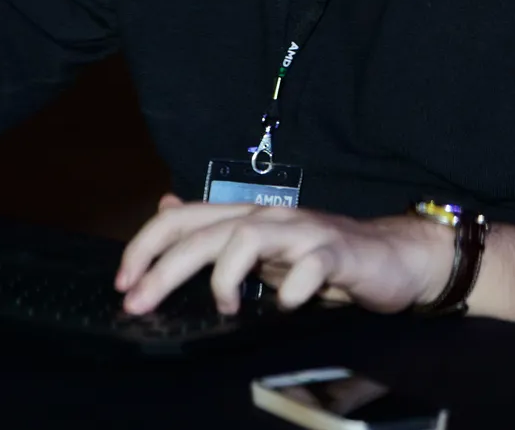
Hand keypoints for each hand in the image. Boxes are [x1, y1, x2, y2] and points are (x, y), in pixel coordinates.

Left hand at [115, 193, 454, 315]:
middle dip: (164, 268)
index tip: (123, 282)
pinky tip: (284, 307)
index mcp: (246, 217)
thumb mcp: (261, 244)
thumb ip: (215, 230)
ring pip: (247, 237)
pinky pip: (309, 267)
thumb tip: (166, 208)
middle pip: (205, 232)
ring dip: (224, 275)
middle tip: (137, 302)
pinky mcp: (336, 253)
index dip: (147, 245)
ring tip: (225, 307)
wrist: (390, 256)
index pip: (184, 219)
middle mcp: (268, 217)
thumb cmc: (319, 256)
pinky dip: (292, 289)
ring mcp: (302, 232)